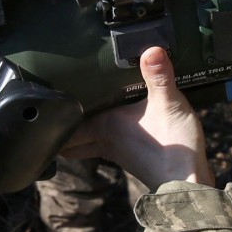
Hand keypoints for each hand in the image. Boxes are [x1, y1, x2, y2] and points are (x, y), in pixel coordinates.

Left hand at [61, 47, 212, 188]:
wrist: (188, 183)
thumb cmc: (173, 146)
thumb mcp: (168, 103)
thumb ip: (159, 75)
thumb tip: (151, 49)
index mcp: (104, 126)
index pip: (66, 131)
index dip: (52, 124)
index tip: (43, 111)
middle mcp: (106, 141)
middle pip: (72, 142)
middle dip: (63, 131)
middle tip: (57, 114)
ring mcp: (119, 152)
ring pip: (89, 145)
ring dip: (83, 134)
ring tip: (82, 114)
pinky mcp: (134, 158)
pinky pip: (110, 146)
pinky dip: (106, 137)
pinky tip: (117, 124)